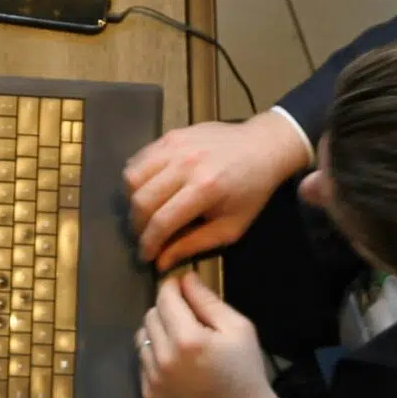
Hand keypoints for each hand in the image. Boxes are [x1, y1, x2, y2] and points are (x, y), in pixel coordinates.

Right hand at [123, 108, 310, 268]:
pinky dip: (136, 178)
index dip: (148, 243)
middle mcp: (186, 164)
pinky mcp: (171, 135)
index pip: (161, 221)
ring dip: (132, 200)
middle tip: (144, 235)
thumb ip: (194, 244)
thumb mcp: (230, 226)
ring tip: (145, 212)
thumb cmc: (251, 191)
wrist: (263, 147)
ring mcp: (176, 145)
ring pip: (132, 177)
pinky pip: (138, 159)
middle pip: (141, 200)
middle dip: (137, 225)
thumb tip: (161, 262)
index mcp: (206, 189)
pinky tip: (148, 189)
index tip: (146, 255)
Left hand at [138, 274, 279, 397]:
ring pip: (142, 338)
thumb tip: (185, 278)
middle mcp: (163, 358)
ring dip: (158, 331)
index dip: (171, 286)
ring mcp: (153, 378)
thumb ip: (208, 301)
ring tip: (181, 339)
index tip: (180, 285)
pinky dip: (155, 355)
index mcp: (188, 339)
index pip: (165, 298)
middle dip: (166, 309)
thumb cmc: (245, 371)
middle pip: (150, 316)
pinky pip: (142, 361)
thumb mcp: (238, 329)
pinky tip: (176, 361)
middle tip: (187, 315)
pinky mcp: (150, 394)